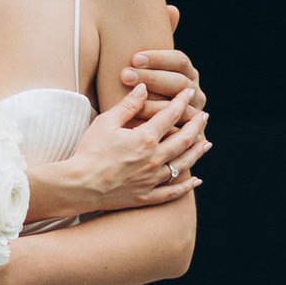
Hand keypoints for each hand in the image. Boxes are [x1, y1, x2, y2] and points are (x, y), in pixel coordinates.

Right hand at [32, 78, 208, 216]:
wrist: (79, 186)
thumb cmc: (89, 152)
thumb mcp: (106, 123)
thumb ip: (128, 105)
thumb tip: (143, 88)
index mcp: (145, 139)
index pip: (170, 116)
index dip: (181, 102)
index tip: (188, 93)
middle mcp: (154, 159)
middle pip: (183, 139)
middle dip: (196, 125)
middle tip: (204, 116)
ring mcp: (152, 180)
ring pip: (183, 164)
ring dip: (197, 152)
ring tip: (206, 143)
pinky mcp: (147, 197)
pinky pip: (173, 192)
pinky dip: (187, 186)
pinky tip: (196, 180)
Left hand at [128, 10, 206, 122]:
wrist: (148, 128)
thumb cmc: (146, 89)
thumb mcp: (148, 67)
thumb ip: (156, 40)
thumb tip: (173, 8)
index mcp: (187, 71)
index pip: (178, 60)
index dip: (158, 58)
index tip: (134, 57)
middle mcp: (194, 89)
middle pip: (178, 82)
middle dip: (152, 78)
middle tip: (125, 75)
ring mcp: (194, 112)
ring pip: (179, 107)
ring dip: (154, 103)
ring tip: (131, 100)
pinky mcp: (190, 134)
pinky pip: (177, 130)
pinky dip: (161, 127)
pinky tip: (140, 123)